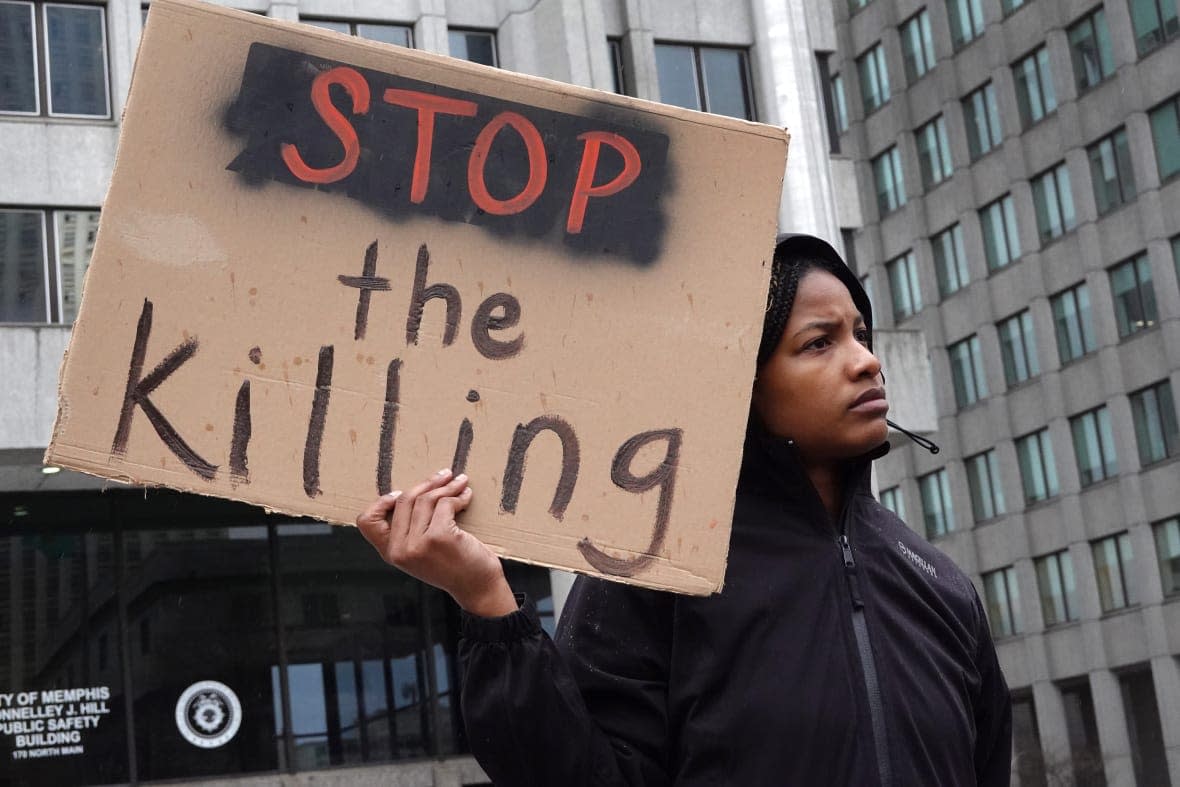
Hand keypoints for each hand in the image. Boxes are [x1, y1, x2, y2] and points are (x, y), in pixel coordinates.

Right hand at [355, 469, 517, 617]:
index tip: (400, 492)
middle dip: (428, 483)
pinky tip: (466, 498)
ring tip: (460, 483)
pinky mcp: (439, 537)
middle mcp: (400, 550)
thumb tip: (414, 492)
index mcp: (391, 553)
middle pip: (404, 500)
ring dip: (447, 486)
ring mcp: (418, 544)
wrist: (477, 588)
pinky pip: (445, 503)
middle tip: (445, 475)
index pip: (367, 522)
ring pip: (426, 499)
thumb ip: (409, 532)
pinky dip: (458, 497)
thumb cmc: (453, 567)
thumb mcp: (421, 554)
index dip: (380, 502)